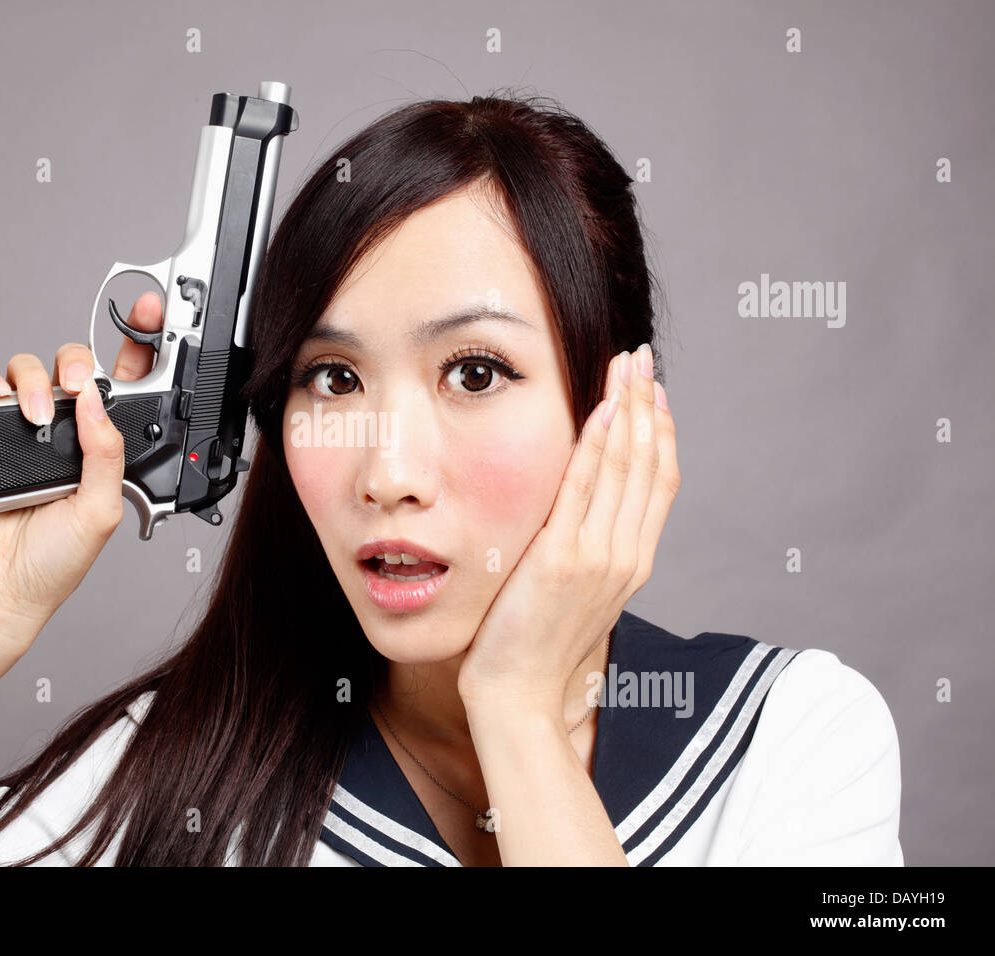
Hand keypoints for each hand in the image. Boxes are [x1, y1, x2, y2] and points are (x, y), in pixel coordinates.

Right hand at [0, 292, 164, 641]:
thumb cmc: (55, 561)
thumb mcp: (102, 510)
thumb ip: (107, 454)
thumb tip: (96, 402)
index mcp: (100, 444)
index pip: (121, 384)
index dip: (136, 344)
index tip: (147, 314)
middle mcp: (62, 429)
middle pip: (71, 365)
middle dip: (78, 361)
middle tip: (78, 385)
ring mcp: (19, 428)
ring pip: (25, 368)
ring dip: (31, 380)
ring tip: (35, 418)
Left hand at [457, 343, 680, 716]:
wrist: (518, 694)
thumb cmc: (532, 645)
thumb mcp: (570, 591)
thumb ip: (582, 549)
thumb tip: (575, 512)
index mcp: (632, 562)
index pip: (659, 483)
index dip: (660, 433)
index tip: (653, 392)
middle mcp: (627, 556)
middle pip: (650, 465)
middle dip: (648, 406)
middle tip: (643, 359)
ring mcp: (601, 557)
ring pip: (626, 468)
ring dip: (628, 410)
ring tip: (627, 366)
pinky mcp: (565, 558)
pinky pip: (586, 489)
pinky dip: (597, 446)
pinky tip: (601, 410)